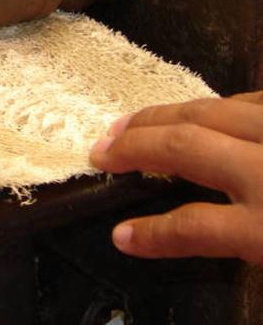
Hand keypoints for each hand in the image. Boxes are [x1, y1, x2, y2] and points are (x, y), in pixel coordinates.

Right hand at [89, 92, 262, 264]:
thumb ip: (248, 251)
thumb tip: (192, 237)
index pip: (193, 227)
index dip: (152, 232)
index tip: (122, 234)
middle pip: (187, 146)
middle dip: (136, 146)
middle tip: (101, 149)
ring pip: (210, 110)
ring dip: (162, 116)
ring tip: (131, 123)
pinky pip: (248, 98)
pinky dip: (216, 104)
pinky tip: (200, 111)